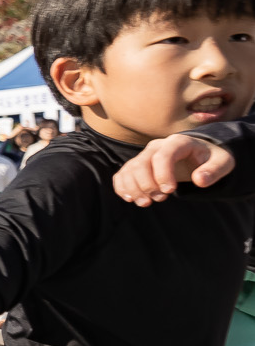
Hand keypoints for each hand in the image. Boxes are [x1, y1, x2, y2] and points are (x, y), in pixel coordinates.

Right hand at [115, 132, 237, 204]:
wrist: (199, 155)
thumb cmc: (211, 159)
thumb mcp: (222, 162)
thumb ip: (214, 171)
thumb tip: (199, 181)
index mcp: (178, 142)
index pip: (163, 155)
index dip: (163, 174)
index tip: (170, 191)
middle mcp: (157, 146)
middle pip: (141, 164)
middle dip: (147, 185)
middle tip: (161, 199)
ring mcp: (145, 155)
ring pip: (129, 170)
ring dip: (134, 189)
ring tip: (146, 203)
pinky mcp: (137, 166)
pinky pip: (122, 175)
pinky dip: (122, 188)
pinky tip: (130, 199)